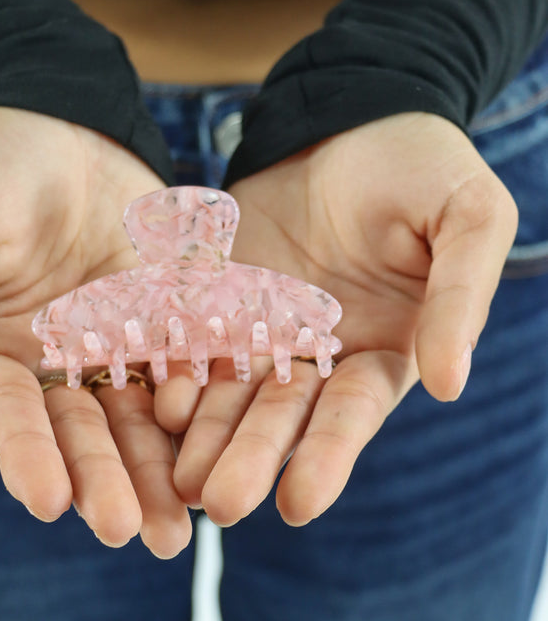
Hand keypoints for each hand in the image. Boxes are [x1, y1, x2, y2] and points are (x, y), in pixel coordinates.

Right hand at [0, 106, 190, 557]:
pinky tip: (227, 450)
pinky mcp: (166, 322)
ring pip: (140, 420)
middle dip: (104, 483)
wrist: (55, 114)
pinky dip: (205, 409)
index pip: (13, 418)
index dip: (28, 457)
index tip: (50, 501)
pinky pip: (189, 368)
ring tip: (185, 528)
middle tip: (129, 534)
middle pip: (83, 435)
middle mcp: (56, 368)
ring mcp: (115, 347)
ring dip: (158, 472)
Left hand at [155, 112, 517, 526]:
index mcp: (382, 353)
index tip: (298, 503)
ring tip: (176, 479)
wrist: (351, 114)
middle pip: (281, 418)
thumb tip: (450, 383)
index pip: (352, 413)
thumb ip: (461, 296)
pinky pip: (193, 341)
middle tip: (218, 505)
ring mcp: (263, 332)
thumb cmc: (424, 165)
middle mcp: (319, 358)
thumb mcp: (467, 218)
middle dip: (251, 460)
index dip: (327, 457)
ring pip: (230, 394)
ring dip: (204, 437)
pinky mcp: (218, 301)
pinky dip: (175, 374)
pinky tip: (153, 406)